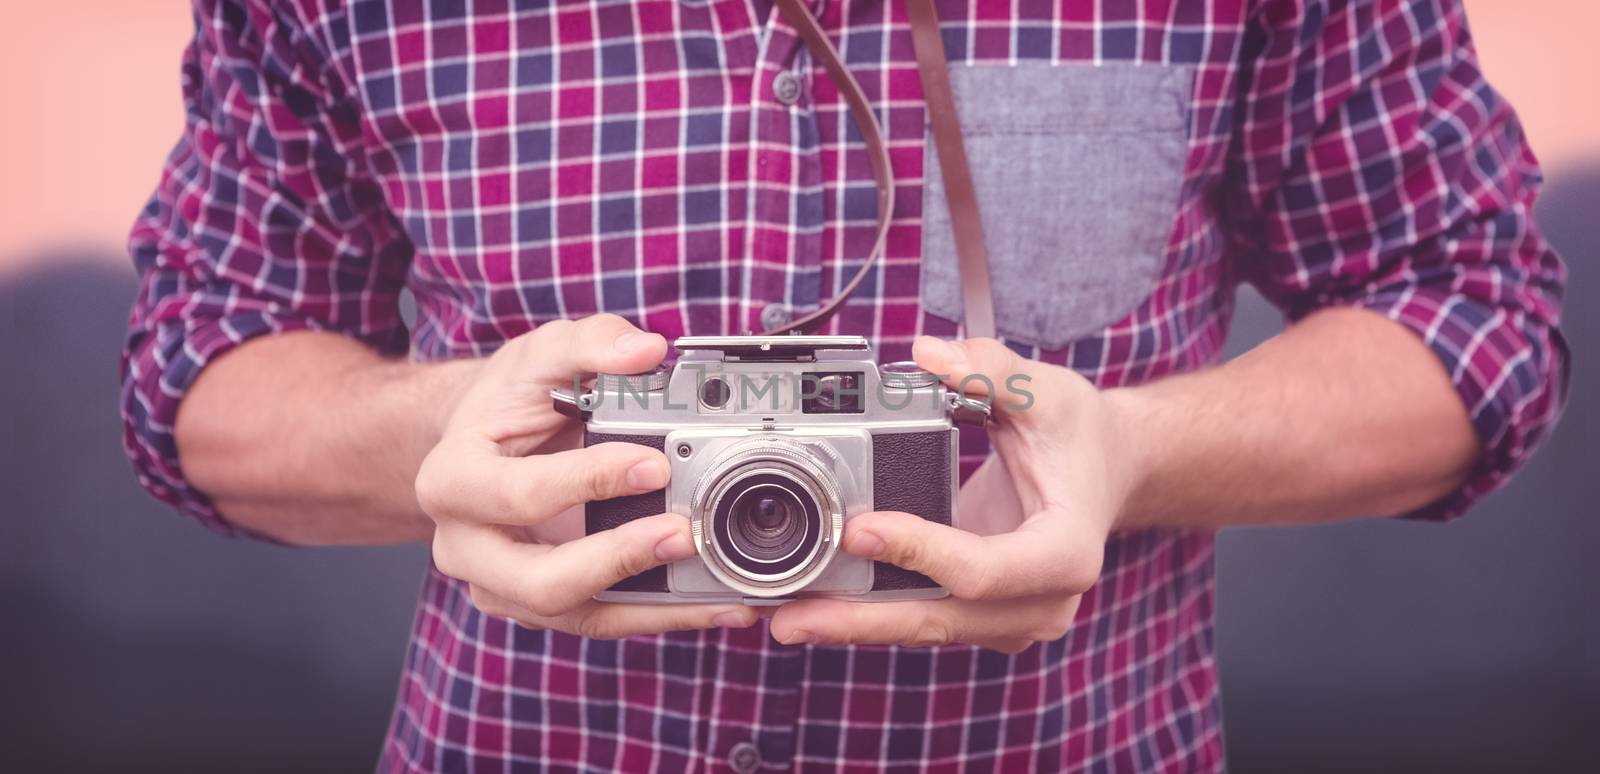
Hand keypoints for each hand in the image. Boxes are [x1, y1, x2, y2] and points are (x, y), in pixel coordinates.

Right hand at [416, 314, 758, 637]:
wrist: (489, 443)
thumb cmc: (511, 400)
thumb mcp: (541, 353)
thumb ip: (591, 342)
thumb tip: (647, 351)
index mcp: (452, 480)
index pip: (517, 495)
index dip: (587, 482)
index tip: (654, 463)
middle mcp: (466, 547)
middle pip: (539, 581)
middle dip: (618, 561)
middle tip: (683, 533)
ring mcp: (504, 587)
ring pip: (578, 617)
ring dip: (653, 605)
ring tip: (720, 588)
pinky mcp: (546, 607)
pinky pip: (607, 622)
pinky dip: (667, 616)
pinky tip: (721, 605)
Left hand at [769, 336, 1132, 652]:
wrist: (1107, 470)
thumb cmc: (1079, 433)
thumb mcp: (1047, 392)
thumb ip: (991, 370)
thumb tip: (929, 356)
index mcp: (1067, 552)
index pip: (986, 569)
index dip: (920, 553)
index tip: (859, 530)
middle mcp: (1044, 601)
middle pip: (943, 618)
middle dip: (862, 619)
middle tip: (791, 617)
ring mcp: (1013, 618)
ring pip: (926, 628)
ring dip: (855, 625)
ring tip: (785, 619)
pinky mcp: (984, 618)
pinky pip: (923, 620)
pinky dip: (870, 616)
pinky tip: (817, 608)